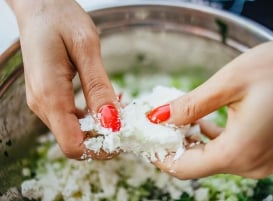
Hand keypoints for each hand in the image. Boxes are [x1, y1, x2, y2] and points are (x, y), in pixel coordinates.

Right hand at [7, 0, 119, 158]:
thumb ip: (98, 88)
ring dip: (100, 126)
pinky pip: (71, 118)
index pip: (73, 145)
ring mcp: (44, 102)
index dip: (101, 148)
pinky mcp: (49, 97)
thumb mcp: (86, 49)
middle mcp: (43, 105)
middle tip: (127, 118)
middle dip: (104, 137)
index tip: (124, 135)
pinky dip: (91, 116)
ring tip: (120, 107)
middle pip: (75, 141)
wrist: (39, 6)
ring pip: (74, 132)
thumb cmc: (61, 19)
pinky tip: (105, 101)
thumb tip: (112, 122)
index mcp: (51, 95)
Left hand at [149, 36, 272, 178]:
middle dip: (174, 147)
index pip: (186, 168)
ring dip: (192, 142)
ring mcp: (263, 160)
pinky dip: (211, 140)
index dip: (161, 156)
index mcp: (240, 151)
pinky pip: (230, 152)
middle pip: (198, 165)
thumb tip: (157, 118)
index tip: (146, 140)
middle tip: (158, 125)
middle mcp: (252, 164)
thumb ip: (189, 106)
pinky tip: (202, 122)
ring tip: (177, 120)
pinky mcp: (267, 150)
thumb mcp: (227, 84)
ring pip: (213, 159)